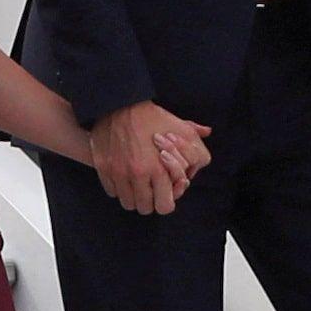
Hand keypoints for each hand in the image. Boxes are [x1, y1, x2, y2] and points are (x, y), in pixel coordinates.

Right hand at [89, 102, 215, 215]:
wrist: (118, 102)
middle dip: (149, 201)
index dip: (166, 201)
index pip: (164, 206)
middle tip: (150, 189)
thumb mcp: (177, 124)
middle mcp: (138, 174)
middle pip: (145, 208)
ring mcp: (118, 172)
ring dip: (133, 196)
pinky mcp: (103, 168)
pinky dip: (118, 187)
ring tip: (136, 183)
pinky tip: (123, 176)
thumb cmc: (150, 116)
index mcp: (159, 168)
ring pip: (127, 202)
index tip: (164, 192)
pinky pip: (111, 191)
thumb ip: (194, 137)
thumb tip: (208, 132)